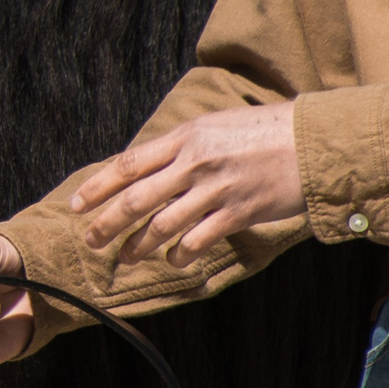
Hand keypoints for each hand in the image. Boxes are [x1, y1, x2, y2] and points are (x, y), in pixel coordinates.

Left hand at [72, 103, 302, 264]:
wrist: (311, 140)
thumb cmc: (263, 130)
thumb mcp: (213, 126)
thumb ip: (180, 146)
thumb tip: (145, 165)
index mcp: (184, 138)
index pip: (128, 164)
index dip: (98, 186)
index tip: (77, 204)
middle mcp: (194, 163)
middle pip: (137, 198)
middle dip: (107, 223)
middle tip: (90, 240)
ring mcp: (215, 188)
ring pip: (162, 224)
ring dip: (139, 245)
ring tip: (126, 258)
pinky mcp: (238, 212)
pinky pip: (198, 239)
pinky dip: (180, 254)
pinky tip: (173, 261)